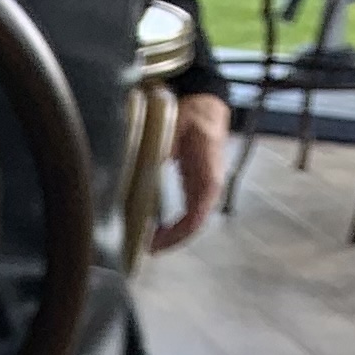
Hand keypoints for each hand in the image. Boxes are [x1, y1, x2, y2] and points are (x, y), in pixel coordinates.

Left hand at [154, 92, 230, 251]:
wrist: (206, 104)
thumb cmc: (192, 113)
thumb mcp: (175, 124)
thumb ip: (163, 146)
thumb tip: (146, 167)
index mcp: (208, 174)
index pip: (195, 217)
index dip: (175, 236)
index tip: (153, 245)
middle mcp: (211, 185)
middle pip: (193, 225)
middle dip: (170, 241)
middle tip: (143, 250)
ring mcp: (206, 188)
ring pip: (191, 222)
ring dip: (172, 236)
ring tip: (147, 245)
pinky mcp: (198, 187)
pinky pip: (189, 213)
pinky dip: (173, 226)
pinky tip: (155, 231)